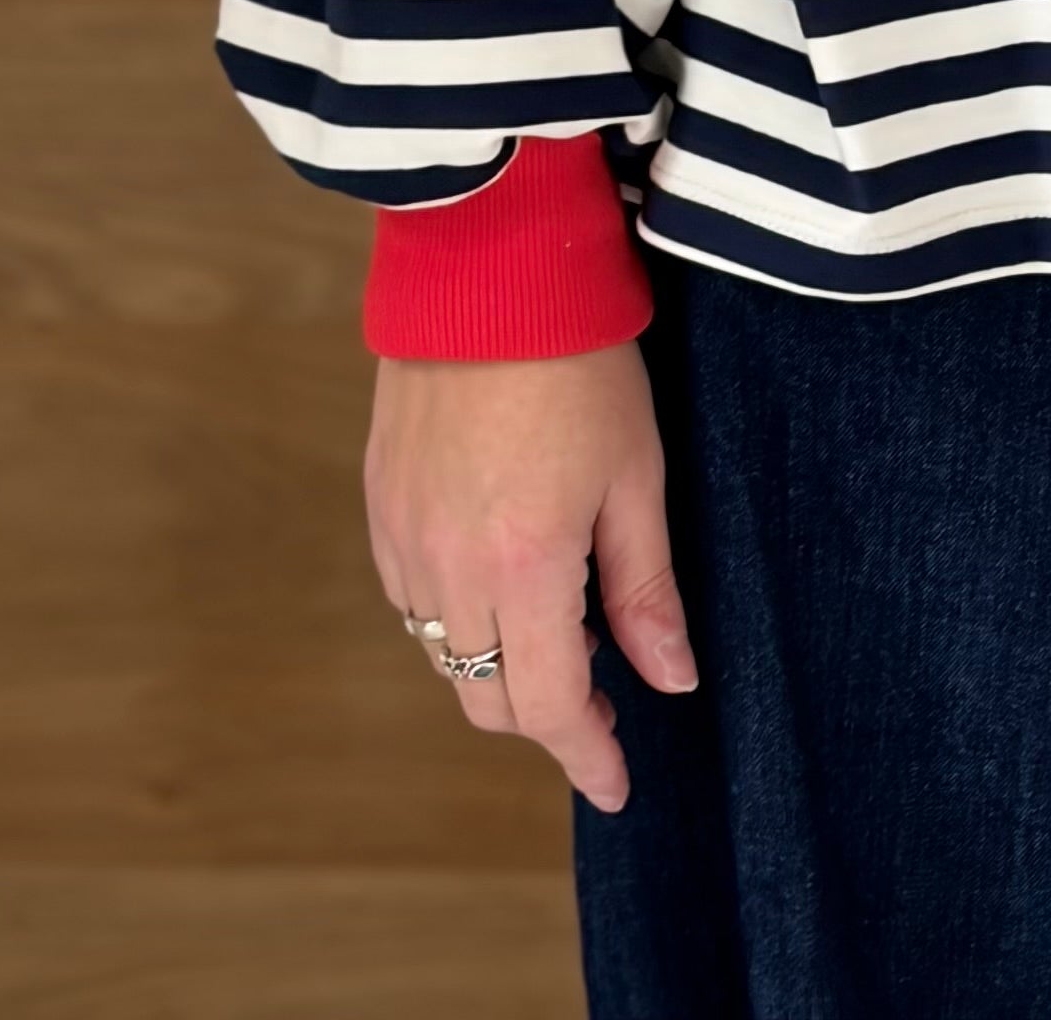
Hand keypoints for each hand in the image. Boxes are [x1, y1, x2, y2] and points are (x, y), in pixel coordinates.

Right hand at [364, 339, 693, 813]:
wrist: (485, 267)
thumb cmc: (578, 359)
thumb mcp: (636, 471)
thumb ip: (646, 585)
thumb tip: (670, 679)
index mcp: (523, 565)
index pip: (548, 706)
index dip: (585, 754)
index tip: (616, 783)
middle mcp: (448, 567)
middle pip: (487, 697)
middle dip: (546, 718)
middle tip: (604, 700)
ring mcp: (404, 538)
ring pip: (444, 654)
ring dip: (499, 666)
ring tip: (564, 630)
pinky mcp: (380, 505)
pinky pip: (412, 600)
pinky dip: (457, 617)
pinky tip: (503, 581)